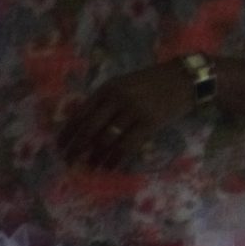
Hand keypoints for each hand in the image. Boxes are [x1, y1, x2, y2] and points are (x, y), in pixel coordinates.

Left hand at [58, 62, 197, 171]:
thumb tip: (79, 127)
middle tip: (68, 161)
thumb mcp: (123, 84)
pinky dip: (115, 159)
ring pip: (106, 140)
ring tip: (90, 166)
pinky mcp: (149, 123)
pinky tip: (109, 167)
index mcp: (108, 88)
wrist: (185, 79)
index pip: (80, 113)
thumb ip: (103, 101)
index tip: (59, 146)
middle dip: (76, 148)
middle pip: (89, 129)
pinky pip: (126, 146)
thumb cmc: (150, 83)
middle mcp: (118, 98)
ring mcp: (134, 111)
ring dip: (95, 157)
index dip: (67, 132)